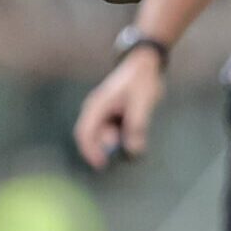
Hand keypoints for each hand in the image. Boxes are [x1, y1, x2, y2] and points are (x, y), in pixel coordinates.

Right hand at [73, 46, 164, 169]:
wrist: (145, 65)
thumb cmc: (141, 81)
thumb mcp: (141, 103)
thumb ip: (136, 127)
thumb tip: (133, 151)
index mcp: (97, 106)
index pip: (84, 133)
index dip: (90, 151)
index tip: (102, 164)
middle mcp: (96, 110)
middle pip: (93, 138)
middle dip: (107, 149)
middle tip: (126, 152)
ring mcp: (103, 113)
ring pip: (105, 137)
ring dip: (117, 143)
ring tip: (136, 135)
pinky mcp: (112, 115)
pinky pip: (114, 133)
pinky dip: (122, 138)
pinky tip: (136, 132)